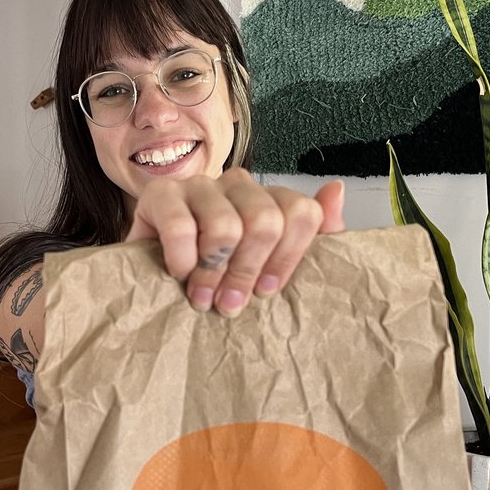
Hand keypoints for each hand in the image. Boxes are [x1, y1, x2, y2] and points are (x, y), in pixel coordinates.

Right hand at [124, 168, 345, 316]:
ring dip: (213, 273)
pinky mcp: (161, 194)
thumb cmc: (216, 276)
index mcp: (270, 199)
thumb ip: (313, 236)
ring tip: (202, 297)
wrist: (153, 276)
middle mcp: (238, 184)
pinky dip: (183, 260)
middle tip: (229, 305)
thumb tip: (336, 191)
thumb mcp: (267, 265)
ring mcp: (199, 185)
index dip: (287, 259)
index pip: (302, 213)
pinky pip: (181, 226)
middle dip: (248, 272)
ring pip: (226, 225)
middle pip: (266, 220)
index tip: (266, 292)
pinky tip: (179, 274)